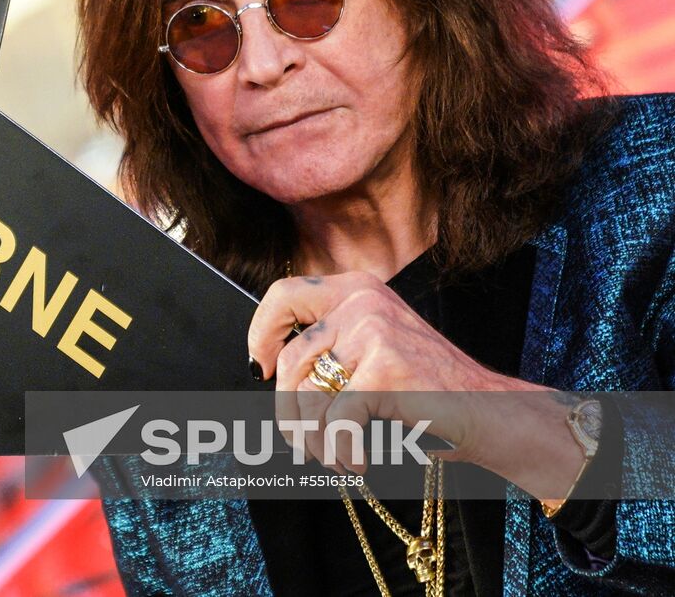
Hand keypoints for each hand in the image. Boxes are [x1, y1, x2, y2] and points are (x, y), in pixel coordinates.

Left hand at [246, 272, 586, 503]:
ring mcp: (374, 332)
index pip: (283, 295)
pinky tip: (356, 462)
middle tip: (301, 443)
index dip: (261, 332)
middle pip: (291, 359)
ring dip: (314, 438)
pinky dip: (341, 450)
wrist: (489, 410)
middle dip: (288, 410)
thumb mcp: (374, 344)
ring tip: (332, 458)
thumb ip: (329, 342)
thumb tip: (265, 368)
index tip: (259, 367)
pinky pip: (336, 419)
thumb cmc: (427, 386)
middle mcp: (363, 301)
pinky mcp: (385, 369)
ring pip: (307, 394)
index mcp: (356, 288)